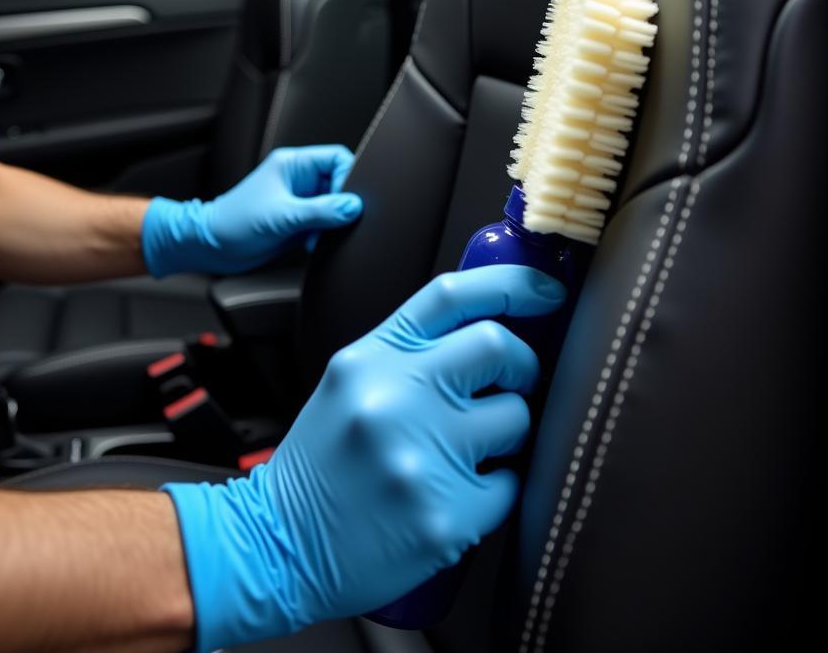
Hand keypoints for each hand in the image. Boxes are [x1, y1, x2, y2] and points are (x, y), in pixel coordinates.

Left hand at [141, 145, 361, 276]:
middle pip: (339, 182)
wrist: (212, 247)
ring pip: (333, 205)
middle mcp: (298, 179)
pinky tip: (311, 243)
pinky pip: (324, 222)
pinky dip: (324, 234)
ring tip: (317, 235)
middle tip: (334, 221)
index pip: (336, 158)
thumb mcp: (282, 216)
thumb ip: (321, 211)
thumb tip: (353, 206)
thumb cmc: (234, 224)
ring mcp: (298, 200)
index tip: (348, 201)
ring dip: (332, 222)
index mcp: (293, 164)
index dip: (348, 177)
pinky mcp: (297, 220)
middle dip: (340, 204)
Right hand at [163, 264, 565, 651]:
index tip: (548, 291)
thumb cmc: (324, 461)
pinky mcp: (445, 515)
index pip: (450, 295)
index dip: (511, 283)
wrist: (279, 544)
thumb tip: (492, 331)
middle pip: (498, 346)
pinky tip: (455, 496)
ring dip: (508, 433)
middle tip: (514, 383)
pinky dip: (495, 490)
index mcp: (372, 359)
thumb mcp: (352, 383)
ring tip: (469, 453)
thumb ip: (411, 353)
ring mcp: (421, 456)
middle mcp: (395, 397)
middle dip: (523, 364)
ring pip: (516, 418)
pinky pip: (511, 486)